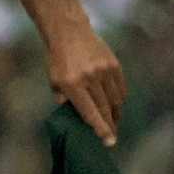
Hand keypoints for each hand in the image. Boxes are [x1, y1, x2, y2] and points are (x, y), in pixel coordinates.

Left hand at [47, 26, 125, 145]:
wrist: (70, 32)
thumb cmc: (58, 58)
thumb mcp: (53, 79)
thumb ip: (62, 97)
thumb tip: (74, 113)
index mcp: (72, 84)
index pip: (89, 112)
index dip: (100, 128)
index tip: (109, 141)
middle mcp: (90, 79)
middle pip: (105, 108)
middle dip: (110, 124)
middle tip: (112, 135)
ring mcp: (104, 71)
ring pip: (115, 99)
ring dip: (115, 112)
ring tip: (113, 121)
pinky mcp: (115, 65)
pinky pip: (120, 88)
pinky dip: (119, 98)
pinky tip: (115, 104)